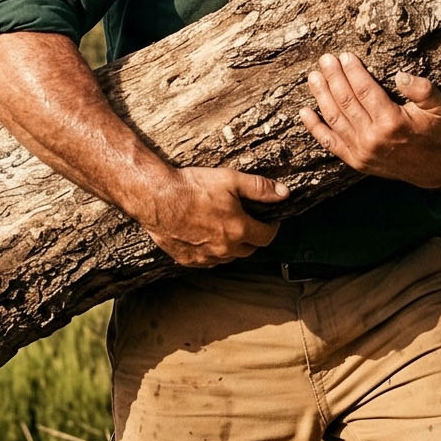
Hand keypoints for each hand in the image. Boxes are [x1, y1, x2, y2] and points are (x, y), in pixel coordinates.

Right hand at [131, 166, 285, 266]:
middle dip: (253, 237)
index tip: (269, 220)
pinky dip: (212, 252)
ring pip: (228, 257)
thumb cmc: (192, 187)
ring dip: (232, 246)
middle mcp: (224, 248)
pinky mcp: (188, 260)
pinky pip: (208, 261)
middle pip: (249, 249)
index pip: (267, 237)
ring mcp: (205, 257)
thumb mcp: (231, 179)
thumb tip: (284, 193)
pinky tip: (206, 236)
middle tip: (247, 222)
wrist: (157, 197)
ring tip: (225, 228)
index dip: (272, 227)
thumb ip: (260, 187)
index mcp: (238, 230)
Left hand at [301, 53, 440, 188]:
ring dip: (321, 96)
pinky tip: (304, 112)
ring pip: (335, 118)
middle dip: (334, 78)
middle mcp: (373, 138)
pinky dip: (315, 128)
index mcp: (392, 122)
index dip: (353, 72)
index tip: (345, 56)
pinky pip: (330, 143)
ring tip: (314, 77)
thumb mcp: (438, 107)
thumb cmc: (434, 132)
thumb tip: (400, 76)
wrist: (433, 168)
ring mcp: (361, 152)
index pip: (365, 90)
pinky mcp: (355, 161)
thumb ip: (422, 89)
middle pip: (346, 101)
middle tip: (325, 60)